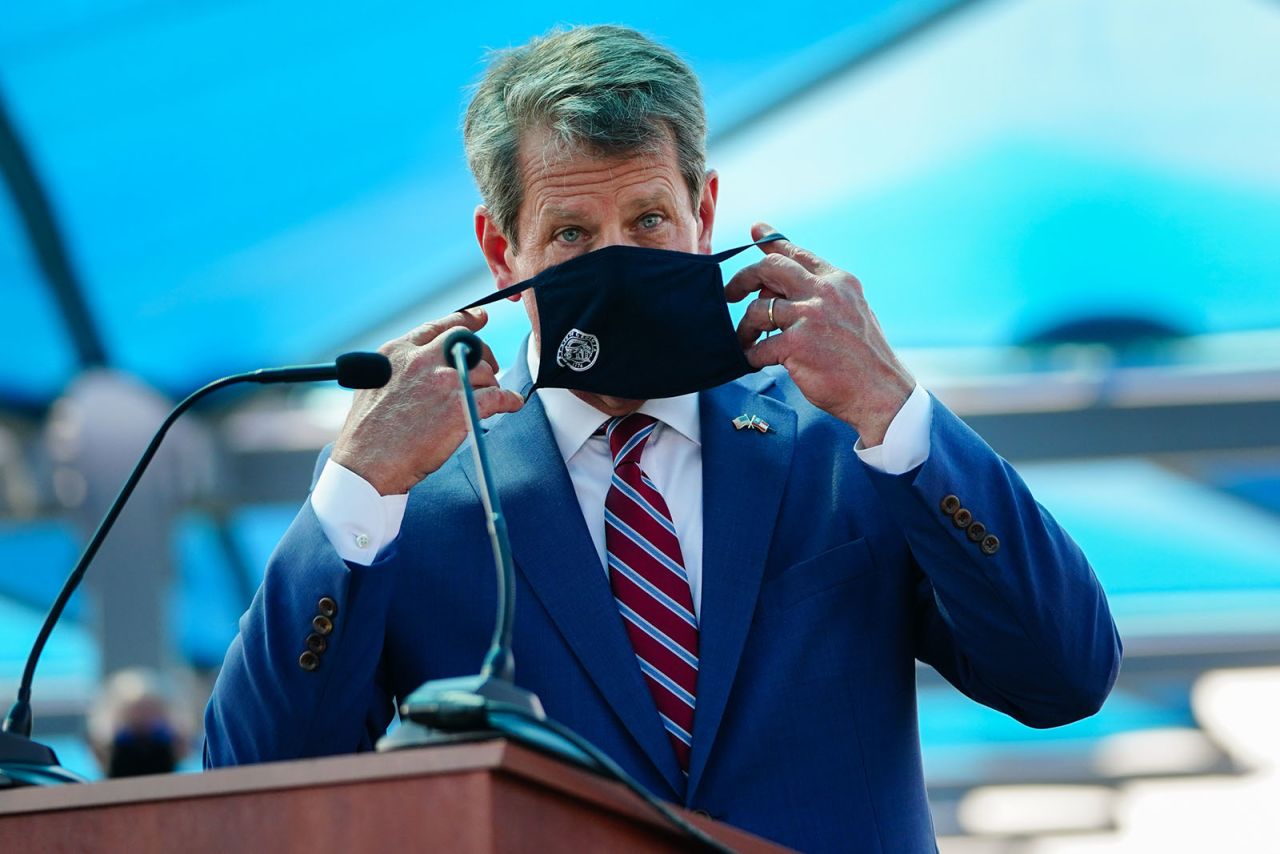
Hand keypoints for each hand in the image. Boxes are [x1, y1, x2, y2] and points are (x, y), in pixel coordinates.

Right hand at [330, 308, 523, 494]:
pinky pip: (498, 396)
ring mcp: (442, 382)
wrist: (366, 464)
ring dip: (492, 383)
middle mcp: (421, 360)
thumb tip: (417, 368)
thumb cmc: (366, 435)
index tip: (479, 318)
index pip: (438, 327)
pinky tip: (513, 403)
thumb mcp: (371, 386)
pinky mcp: (459, 407)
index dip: (465, 320)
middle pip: (467, 342)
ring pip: (483, 371)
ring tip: (490, 397)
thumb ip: (398, 369)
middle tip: (491, 365)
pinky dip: (510, 399)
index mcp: (397, 352)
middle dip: (483, 352)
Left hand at [725, 223, 914, 445]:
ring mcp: (810, 316)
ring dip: (745, 328)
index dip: (772, 240)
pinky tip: (754, 362)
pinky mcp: (798, 345)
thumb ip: (822, 296)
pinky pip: (758, 347)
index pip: (798, 253)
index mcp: (839, 281)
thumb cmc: (864, 359)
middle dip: (742, 279)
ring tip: (747, 341)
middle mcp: (825, 292)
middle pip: (769, 269)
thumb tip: (780, 290)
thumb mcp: (852, 313)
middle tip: (729, 295)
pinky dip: (751, 356)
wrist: (881, 393)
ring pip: (757, 309)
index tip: (755, 231)